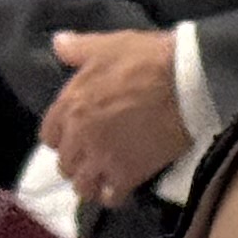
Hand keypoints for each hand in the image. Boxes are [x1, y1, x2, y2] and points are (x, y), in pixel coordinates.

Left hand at [45, 28, 191, 213]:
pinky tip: (123, 187)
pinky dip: (114, 195)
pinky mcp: (129, 173)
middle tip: (95, 157)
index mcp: (70, 106)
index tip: (77, 136)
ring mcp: (103, 157)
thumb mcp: (108, 45)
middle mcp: (79, 136)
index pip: (49, 135)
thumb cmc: (147, 59)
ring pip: (83, 184)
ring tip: (106, 177)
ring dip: (92, 182)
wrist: (188, 81)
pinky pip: (111, 196)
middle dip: (78, 161)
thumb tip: (57, 42)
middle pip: (66, 163)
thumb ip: (78, 48)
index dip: (63, 137)